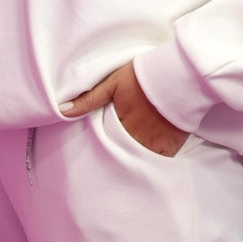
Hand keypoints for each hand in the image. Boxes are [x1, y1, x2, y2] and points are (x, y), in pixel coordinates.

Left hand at [59, 61, 186, 156]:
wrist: (179, 74)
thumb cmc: (144, 75)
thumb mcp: (113, 82)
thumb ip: (88, 99)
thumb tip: (63, 110)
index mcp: (120, 123)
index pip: (104, 142)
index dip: (98, 148)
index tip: (93, 153)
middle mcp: (137, 137)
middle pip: (121, 154)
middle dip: (114, 158)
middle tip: (106, 167)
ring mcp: (155, 143)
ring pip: (138, 161)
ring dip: (131, 162)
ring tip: (123, 168)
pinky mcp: (171, 144)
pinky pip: (159, 161)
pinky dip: (151, 163)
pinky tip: (145, 165)